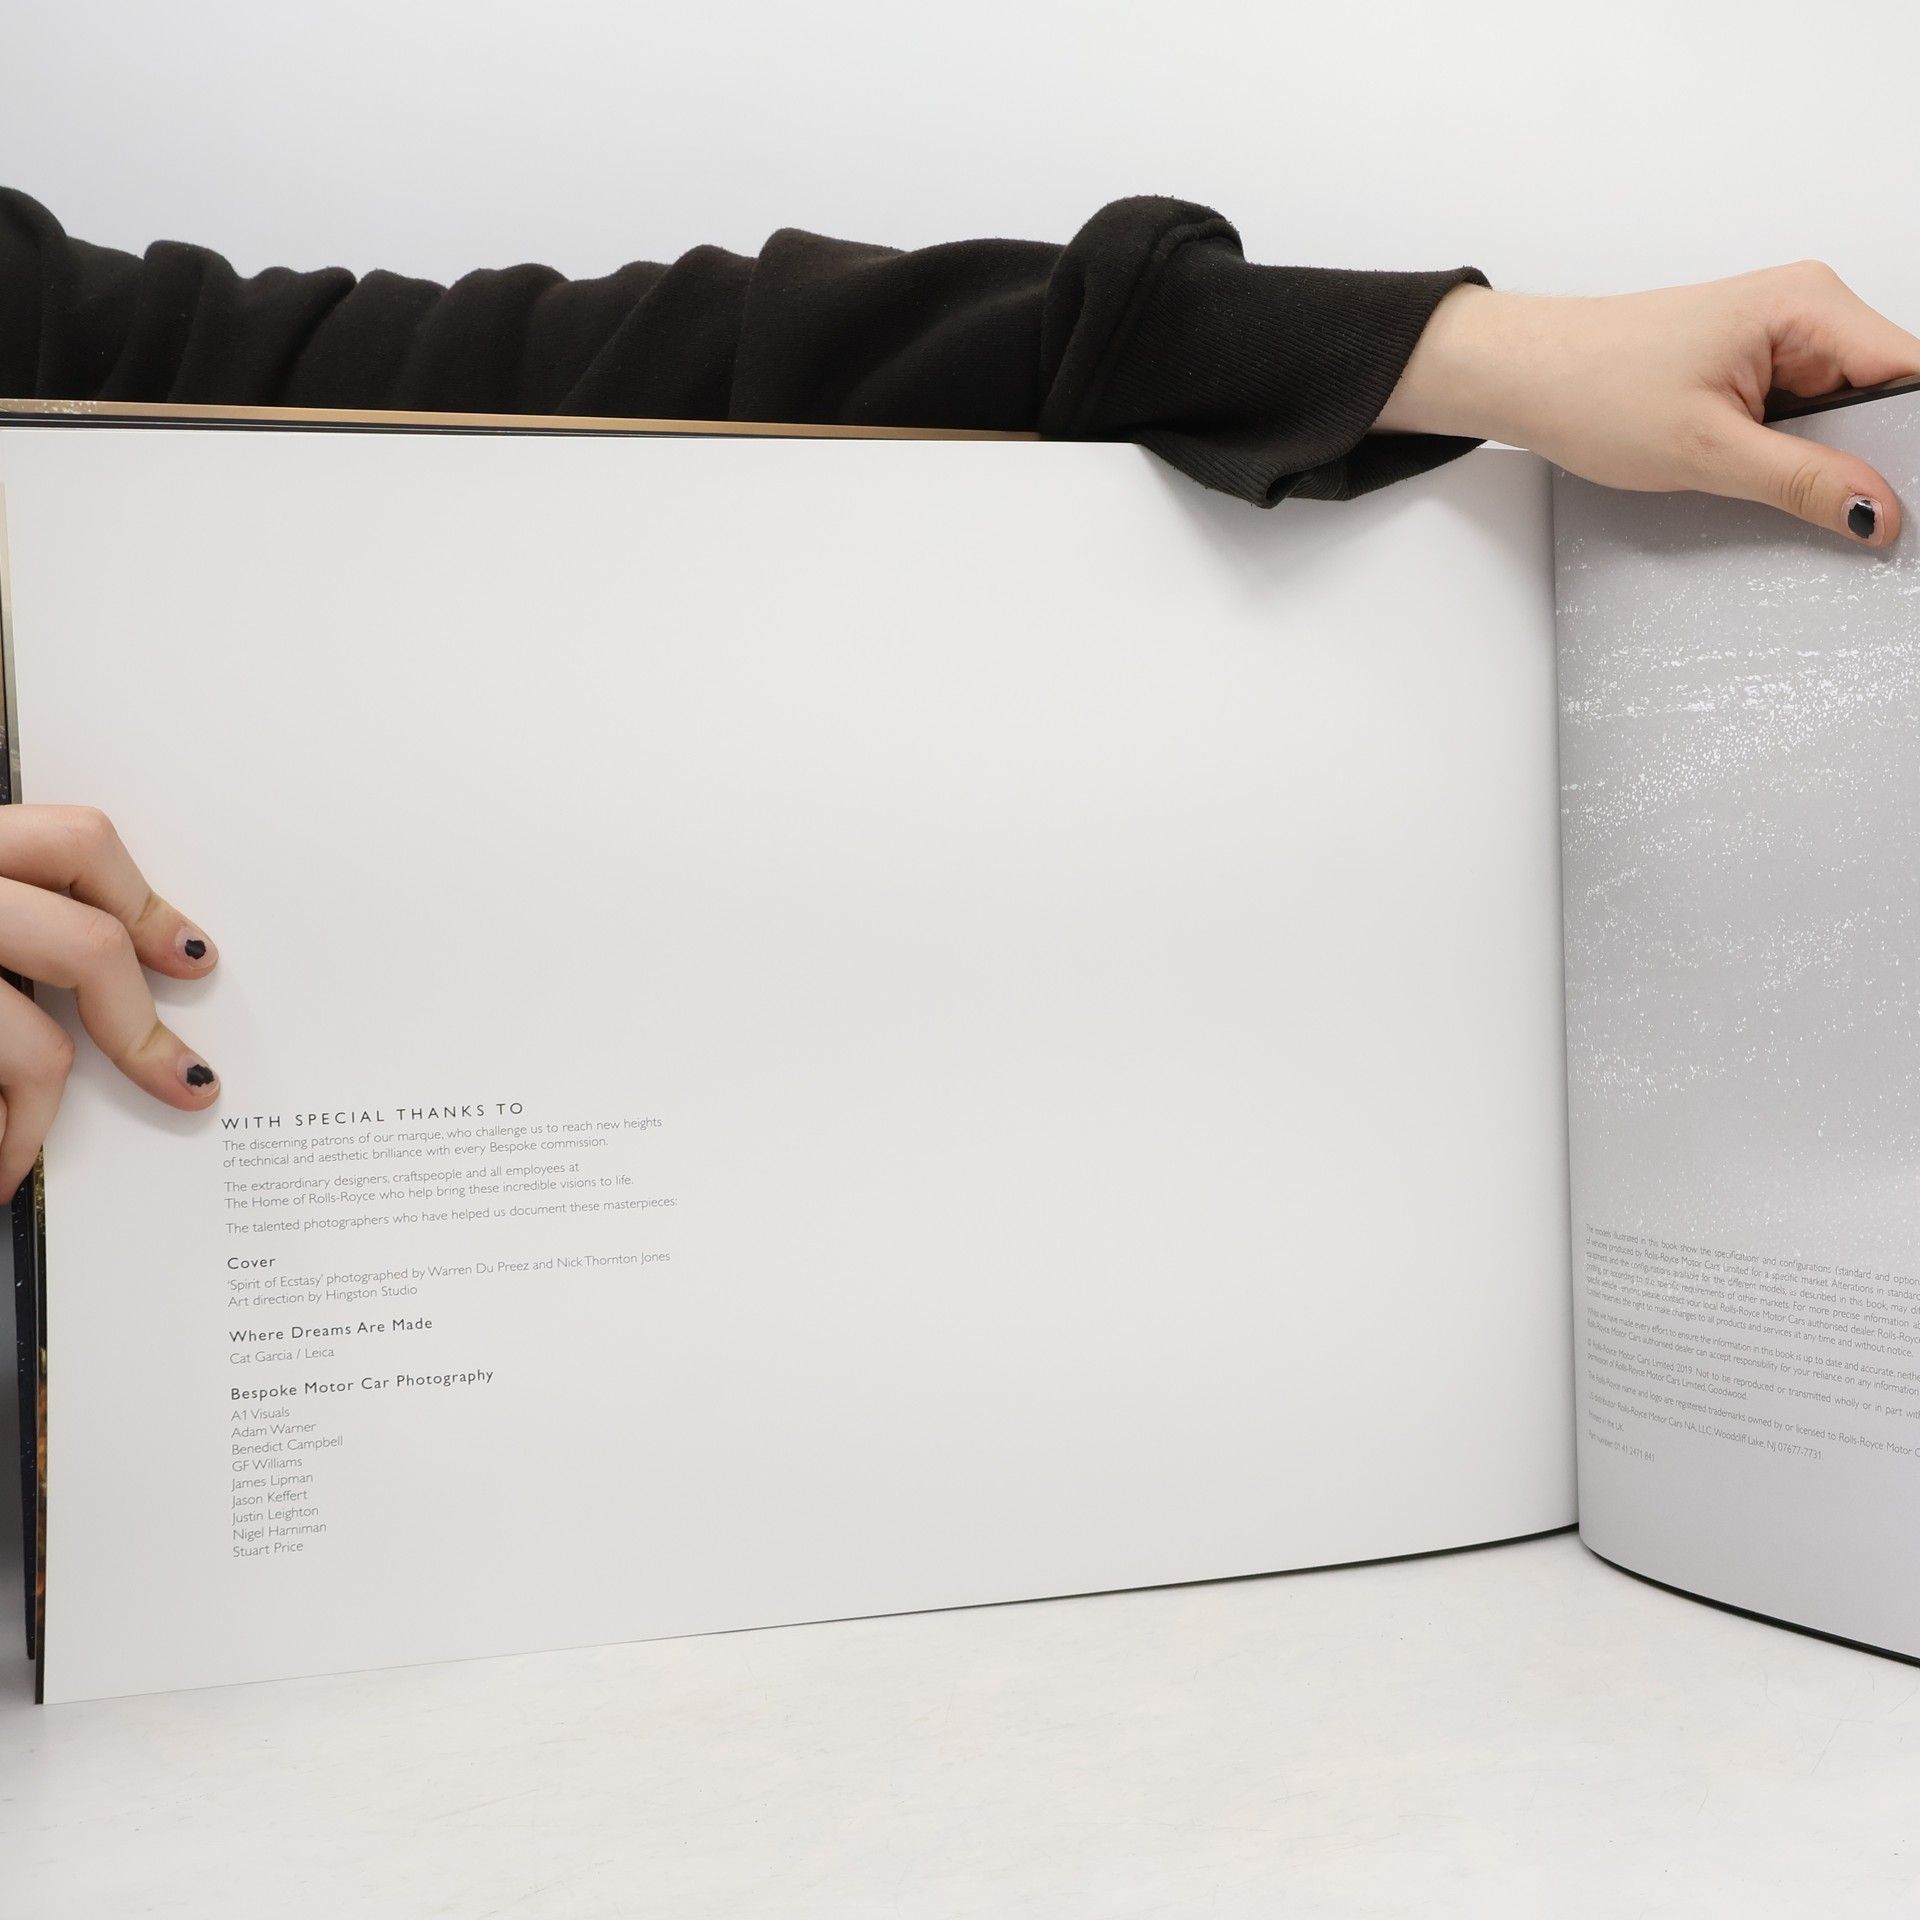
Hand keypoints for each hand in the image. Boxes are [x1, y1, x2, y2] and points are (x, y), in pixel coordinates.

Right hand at [0, 805, 218, 1202]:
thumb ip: (19, 920)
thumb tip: (148, 959)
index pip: (78, 841)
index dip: (146, 903)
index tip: (195, 960)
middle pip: (82, 943)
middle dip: (137, 1030)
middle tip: (184, 1084)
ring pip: (32, 1042)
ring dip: (35, 1117)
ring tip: (15, 1156)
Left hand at [1374, 264, 1919, 547]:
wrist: (1523, 375)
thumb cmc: (1591, 386)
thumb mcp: (1706, 450)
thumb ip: (1803, 482)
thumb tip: (1878, 512)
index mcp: (1810, 305)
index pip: (1913, 376)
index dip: (1911, 447)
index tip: (1902, 504)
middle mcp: (1807, 310)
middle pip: (1887, 396)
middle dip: (1872, 458)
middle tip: (1847, 516)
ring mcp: (1782, 340)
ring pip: (1847, 415)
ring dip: (1828, 461)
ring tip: (1778, 485)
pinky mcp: (1755, 370)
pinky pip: (1807, 418)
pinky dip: (1797, 456)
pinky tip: (1766, 478)